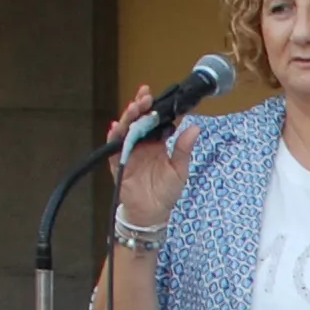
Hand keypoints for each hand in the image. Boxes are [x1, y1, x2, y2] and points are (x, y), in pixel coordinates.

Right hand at [106, 83, 198, 225]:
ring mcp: (129, 152)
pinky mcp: (118, 163)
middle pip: (139, 120)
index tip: (161, 96)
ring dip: (129, 117)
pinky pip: (114, 148)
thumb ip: (184, 149)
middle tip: (145, 96)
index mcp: (157, 143)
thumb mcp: (179, 170)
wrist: (151, 214)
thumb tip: (195, 127)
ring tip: (134, 107)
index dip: (157, 108)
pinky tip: (116, 127)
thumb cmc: (166, 192)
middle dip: (141, 107)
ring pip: (126, 130)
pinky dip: (114, 137)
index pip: (156, 121)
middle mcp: (142, 144)